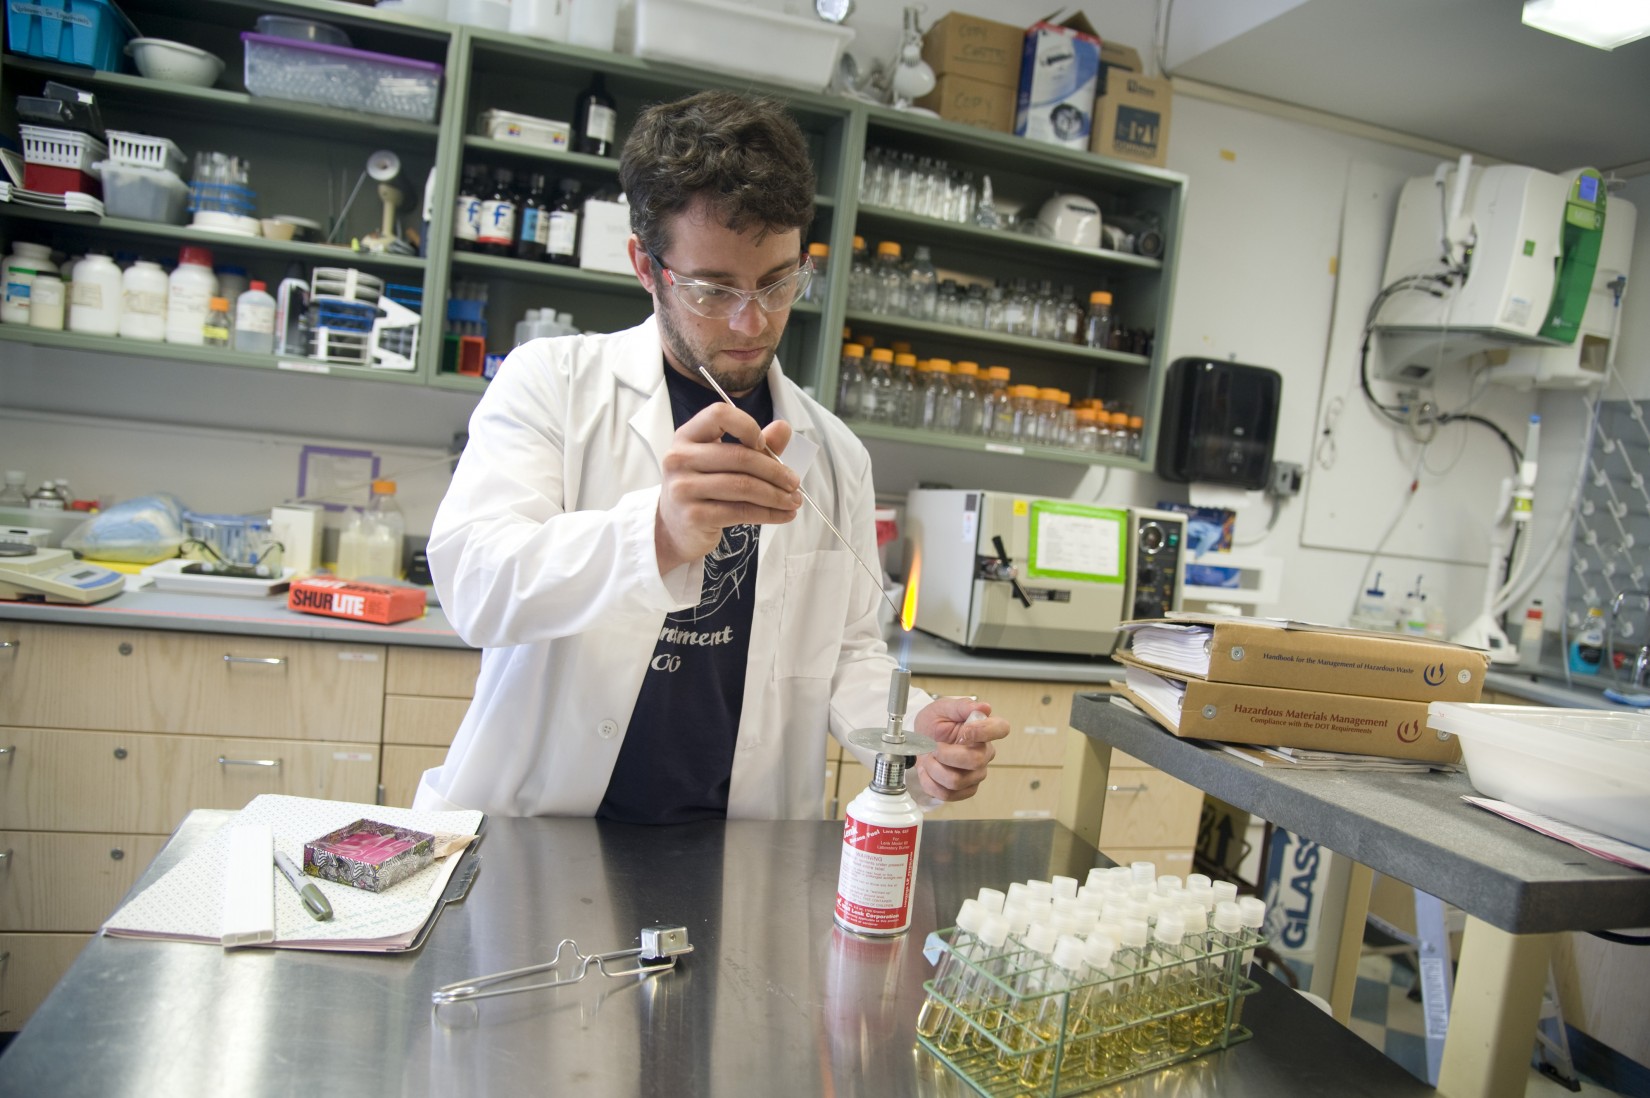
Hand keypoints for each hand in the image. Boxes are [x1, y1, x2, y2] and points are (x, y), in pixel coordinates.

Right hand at [655, 402, 799, 573]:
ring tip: (794, 501)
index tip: (764, 444)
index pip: (719, 415)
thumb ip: (755, 445)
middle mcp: (680, 458)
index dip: (747, 425)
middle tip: (794, 482)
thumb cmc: (704, 489)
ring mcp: (683, 488)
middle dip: (775, 471)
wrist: (674, 528)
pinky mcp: (693, 516)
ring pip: (743, 486)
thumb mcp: (724, 462)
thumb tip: (784, 427)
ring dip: (776, 496)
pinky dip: (768, 514)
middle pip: (739, 456)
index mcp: (687, 436)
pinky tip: (783, 515)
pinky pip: (741, 511)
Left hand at [912, 696, 1009, 802]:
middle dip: (946, 754)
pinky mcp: (965, 790)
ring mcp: (976, 774)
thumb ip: (962, 706)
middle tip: (933, 746)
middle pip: (975, 761)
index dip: (985, 731)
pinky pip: (948, 794)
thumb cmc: (934, 724)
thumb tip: (985, 707)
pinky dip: (931, 783)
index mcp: (984, 729)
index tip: (965, 730)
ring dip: (934, 769)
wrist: (919, 742)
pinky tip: (928, 772)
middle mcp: (984, 753)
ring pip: (957, 781)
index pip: (1001, 729)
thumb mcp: (943, 708)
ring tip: (930, 758)